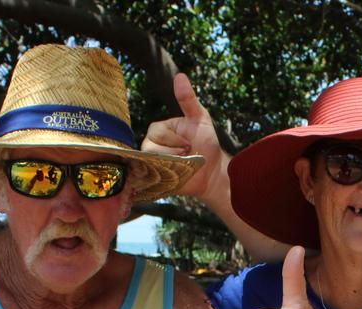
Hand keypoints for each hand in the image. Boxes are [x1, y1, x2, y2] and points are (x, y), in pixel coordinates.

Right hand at [141, 72, 227, 203]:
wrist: (213, 172)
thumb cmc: (206, 144)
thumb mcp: (200, 119)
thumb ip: (188, 99)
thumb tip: (180, 76)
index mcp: (160, 130)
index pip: (156, 132)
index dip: (174, 140)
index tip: (190, 143)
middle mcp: (152, 145)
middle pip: (150, 148)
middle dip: (174, 152)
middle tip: (188, 154)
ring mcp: (152, 162)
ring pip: (151, 163)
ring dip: (172, 165)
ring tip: (184, 165)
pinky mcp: (154, 179)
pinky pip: (149, 178)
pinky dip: (163, 177)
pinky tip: (176, 175)